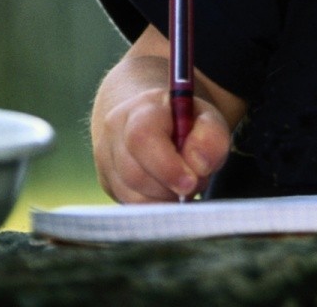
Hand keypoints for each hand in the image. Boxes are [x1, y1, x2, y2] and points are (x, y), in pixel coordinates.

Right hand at [95, 87, 231, 202]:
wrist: (152, 119)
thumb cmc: (185, 122)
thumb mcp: (207, 119)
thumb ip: (211, 137)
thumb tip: (198, 166)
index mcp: (141, 109)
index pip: (142, 138)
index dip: (167, 167)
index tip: (191, 182)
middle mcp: (115, 130)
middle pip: (134, 174)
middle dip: (169, 188)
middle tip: (194, 182)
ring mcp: (105, 157)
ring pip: (131, 195)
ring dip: (163, 200)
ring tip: (180, 184)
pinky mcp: (107, 181)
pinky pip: (129, 205)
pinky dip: (154, 206)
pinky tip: (167, 193)